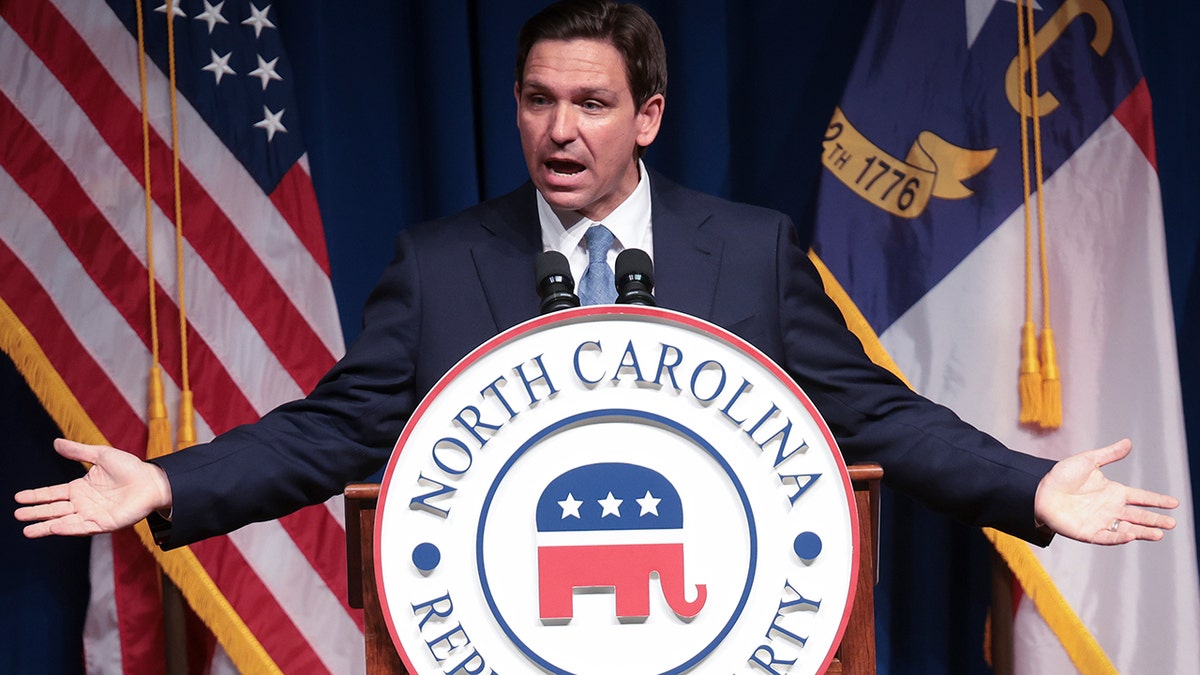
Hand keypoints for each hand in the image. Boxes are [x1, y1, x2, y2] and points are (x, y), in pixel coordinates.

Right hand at [14, 439, 172, 537]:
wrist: (152, 480)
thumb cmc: (130, 467)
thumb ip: (78, 451)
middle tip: (18, 515)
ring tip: (27, 531)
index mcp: (80, 489)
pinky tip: (55, 527)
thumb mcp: (100, 455)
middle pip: (54, 510)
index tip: (18, 497)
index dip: (36, 496)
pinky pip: (83, 527)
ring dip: (46, 527)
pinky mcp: (105, 523)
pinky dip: (69, 528)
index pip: (52, 494)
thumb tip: (55, 442)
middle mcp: (83, 504)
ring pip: (64, 522)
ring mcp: (93, 515)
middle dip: (36, 513)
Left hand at [1034, 438, 1177, 544]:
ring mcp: (1101, 521)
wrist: (1039, 490)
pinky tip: (1130, 533)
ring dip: (1142, 531)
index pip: (1141, 497)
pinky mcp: (1089, 532)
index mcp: (1113, 491)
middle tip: (1172, 523)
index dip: (1157, 500)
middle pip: (1139, 516)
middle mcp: (1110, 508)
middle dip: (1155, 520)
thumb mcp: (1088, 461)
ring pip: (1127, 528)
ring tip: (1159, 533)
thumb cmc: (1061, 475)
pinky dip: (1119, 536)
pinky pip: (1108, 537)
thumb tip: (1128, 442)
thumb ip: (1109, 454)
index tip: (1174, 503)